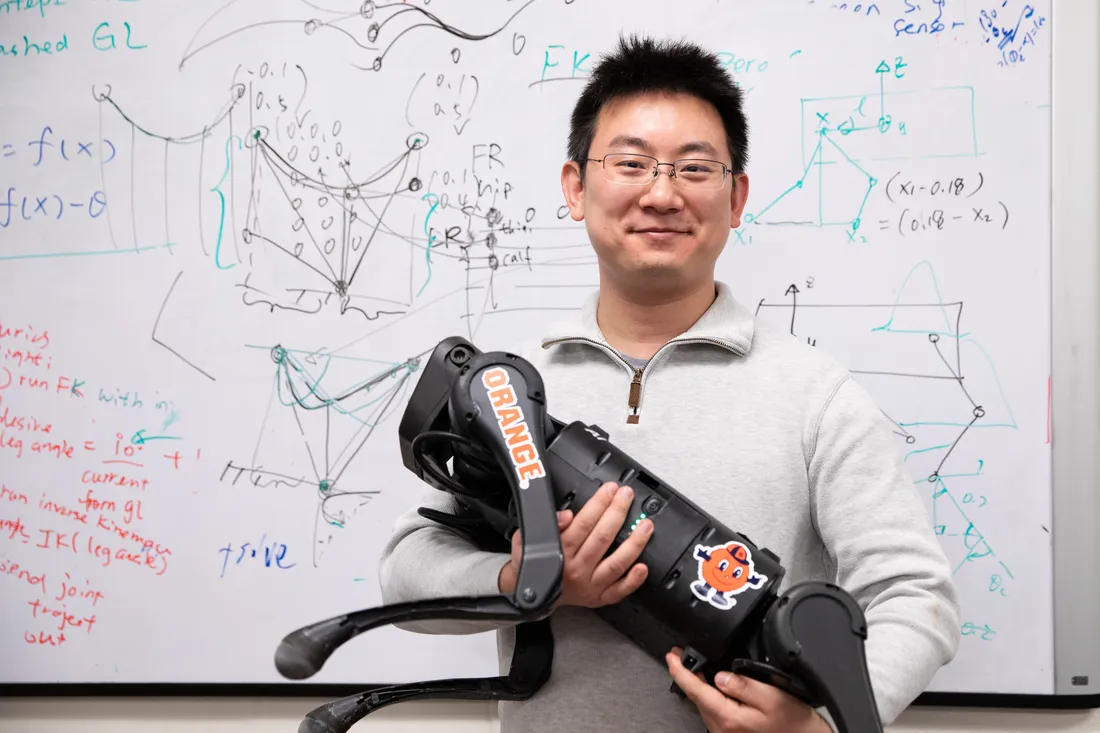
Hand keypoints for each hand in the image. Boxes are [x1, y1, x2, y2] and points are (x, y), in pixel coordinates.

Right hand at [499, 482, 652, 607]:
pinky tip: (643, 567)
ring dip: (634, 543)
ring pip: (616, 563)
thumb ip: (546, 524)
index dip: (599, 504)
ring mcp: (590, 585)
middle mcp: (577, 569)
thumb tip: (566, 515)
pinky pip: (619, 591)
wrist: (531, 596)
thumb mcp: (526, 540)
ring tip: (646, 526)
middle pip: (603, 538)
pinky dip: (633, 580)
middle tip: (627, 496)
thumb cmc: (531, 564)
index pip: (584, 523)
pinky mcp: (598, 598)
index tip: (610, 490)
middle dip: (618, 513)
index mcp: (560, 552)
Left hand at [666, 648, 832, 732]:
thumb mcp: (773, 697)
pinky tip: (712, 685)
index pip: (696, 690)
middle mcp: (723, 729)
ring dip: (697, 685)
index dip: (680, 672)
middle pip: (697, 697)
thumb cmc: (794, 723)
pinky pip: (714, 711)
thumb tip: (720, 675)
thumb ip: (744, 685)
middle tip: (679, 656)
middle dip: (686, 675)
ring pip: (704, 705)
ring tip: (693, 667)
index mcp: (729, 717)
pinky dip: (708, 696)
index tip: (671, 656)